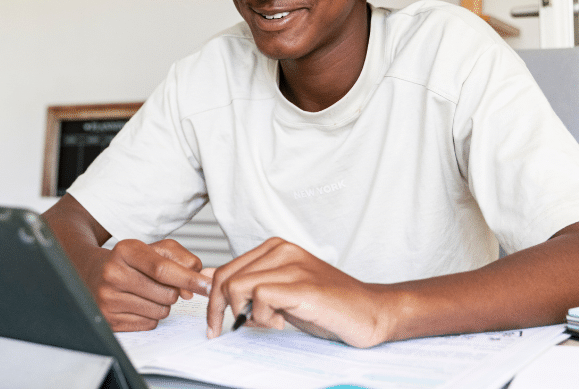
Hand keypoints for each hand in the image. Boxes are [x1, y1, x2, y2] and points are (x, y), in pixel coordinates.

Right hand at [87, 238, 212, 331]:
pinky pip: (148, 324)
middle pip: (166, 293)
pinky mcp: (109, 319)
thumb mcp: (155, 249)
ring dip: (163, 304)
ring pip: (160, 311)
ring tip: (147, 292)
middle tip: (161, 283)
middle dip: (174, 291)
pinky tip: (138, 303)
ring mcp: (108, 298)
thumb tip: (197, 285)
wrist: (94, 272)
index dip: (189, 279)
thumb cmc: (131, 261)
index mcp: (125, 250)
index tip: (208, 287)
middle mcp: (113, 273)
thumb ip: (183, 260)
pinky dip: (150, 316)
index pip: (163, 268)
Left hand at [206, 238, 393, 347]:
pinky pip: (260, 297)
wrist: (370, 312)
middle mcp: (281, 250)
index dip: (214, 300)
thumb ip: (248, 283)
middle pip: (226, 278)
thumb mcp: (279, 292)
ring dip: (244, 314)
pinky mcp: (302, 286)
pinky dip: (262, 318)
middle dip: (220, 310)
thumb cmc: (326, 305)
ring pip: (238, 286)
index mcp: (274, 248)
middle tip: (234, 329)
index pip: (225, 269)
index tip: (216, 323)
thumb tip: (208, 277)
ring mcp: (293, 265)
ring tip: (269, 323)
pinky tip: (281, 323)